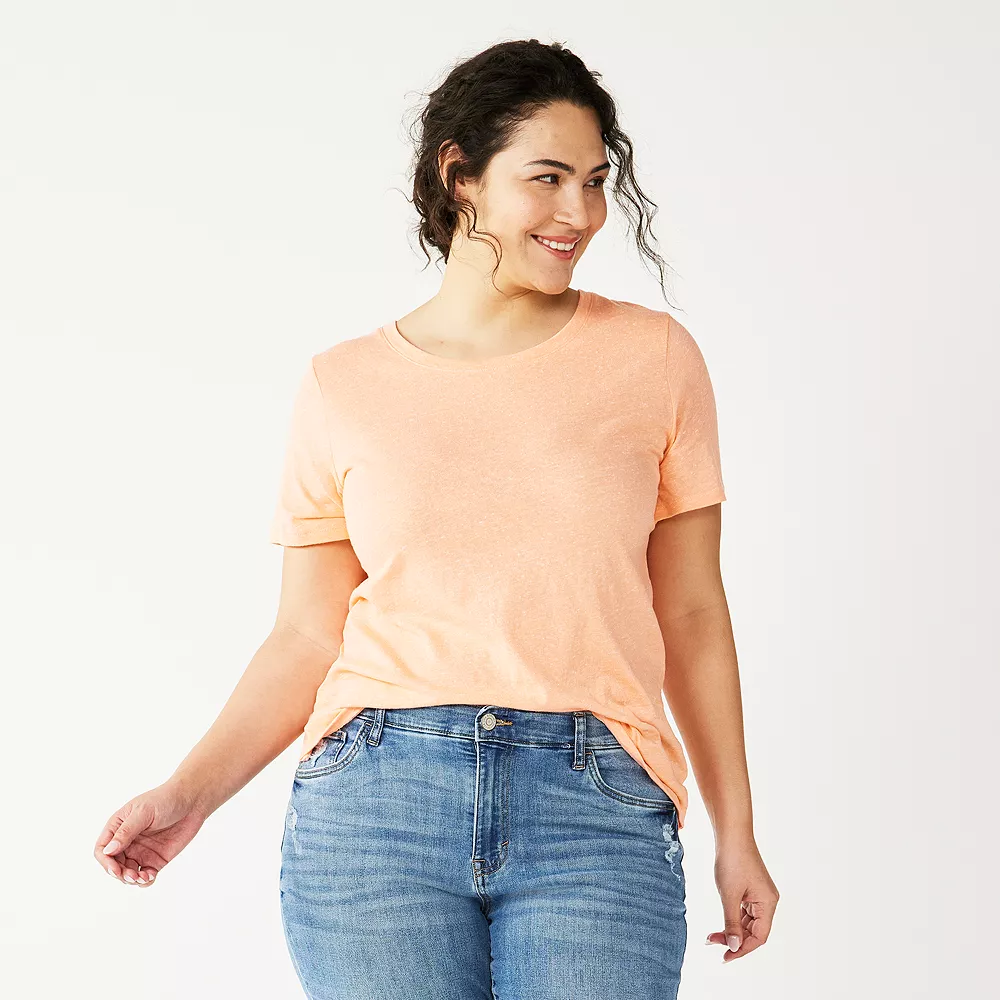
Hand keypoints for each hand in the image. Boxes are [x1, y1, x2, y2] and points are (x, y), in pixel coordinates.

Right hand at [94, 781, 207, 885]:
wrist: (193, 800)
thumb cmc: (166, 799)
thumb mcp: (144, 812)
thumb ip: (126, 831)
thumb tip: (108, 851)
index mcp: (118, 827)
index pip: (102, 849)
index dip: (106, 862)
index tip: (116, 870)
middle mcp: (127, 841)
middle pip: (114, 865)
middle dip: (120, 874)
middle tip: (133, 876)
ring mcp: (141, 851)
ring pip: (128, 873)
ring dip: (131, 880)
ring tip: (143, 877)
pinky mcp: (156, 859)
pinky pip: (145, 876)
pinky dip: (145, 881)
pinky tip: (150, 877)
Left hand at [704, 836, 778, 962]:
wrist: (731, 835)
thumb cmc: (732, 861)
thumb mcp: (729, 895)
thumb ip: (732, 923)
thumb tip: (733, 947)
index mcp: (768, 904)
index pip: (759, 937)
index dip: (742, 949)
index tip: (725, 957)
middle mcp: (767, 901)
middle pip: (753, 931)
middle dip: (733, 939)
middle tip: (712, 942)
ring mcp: (759, 895)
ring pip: (747, 922)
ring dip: (731, 929)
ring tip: (712, 935)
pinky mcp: (750, 889)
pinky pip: (743, 911)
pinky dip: (732, 918)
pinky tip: (720, 923)